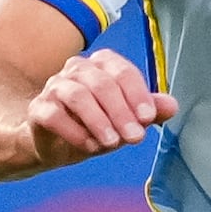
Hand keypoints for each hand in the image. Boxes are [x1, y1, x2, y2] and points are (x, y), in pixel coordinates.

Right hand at [25, 47, 176, 169]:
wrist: (56, 144)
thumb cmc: (95, 125)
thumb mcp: (127, 120)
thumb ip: (149, 111)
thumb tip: (172, 106)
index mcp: (102, 64)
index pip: (122, 71)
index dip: (138, 94)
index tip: (148, 118)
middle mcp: (77, 69)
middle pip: (102, 83)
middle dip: (121, 112)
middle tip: (135, 137)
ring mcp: (55, 87)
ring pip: (77, 96)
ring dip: (99, 121)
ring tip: (113, 144)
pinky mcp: (38, 108)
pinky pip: (53, 115)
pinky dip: (73, 131)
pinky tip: (88, 146)